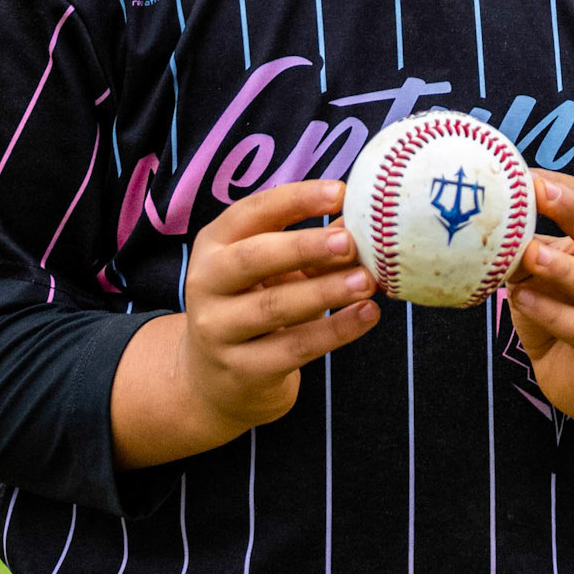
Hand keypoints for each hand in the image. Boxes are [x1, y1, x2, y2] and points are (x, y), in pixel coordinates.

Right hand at [110, 180, 377, 467]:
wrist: (216, 381)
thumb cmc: (254, 305)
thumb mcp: (274, 271)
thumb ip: (314, 247)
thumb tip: (365, 221)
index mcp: (214, 244)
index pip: (252, 212)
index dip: (296, 200)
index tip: (341, 192)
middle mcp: (207, 283)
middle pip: (254, 258)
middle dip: (304, 246)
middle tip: (350, 242)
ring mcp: (219, 330)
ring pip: (274, 306)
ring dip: (325, 291)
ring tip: (367, 281)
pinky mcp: (242, 370)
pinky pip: (293, 348)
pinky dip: (334, 331)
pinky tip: (367, 315)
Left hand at [509, 174, 573, 463]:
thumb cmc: (572, 311)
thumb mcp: (551, 272)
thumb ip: (533, 247)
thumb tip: (493, 218)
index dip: (565, 186)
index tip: (526, 174)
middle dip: (573, 211)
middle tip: (538, 192)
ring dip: (562, 268)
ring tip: (528, 254)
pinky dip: (552, 313)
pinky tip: (522, 300)